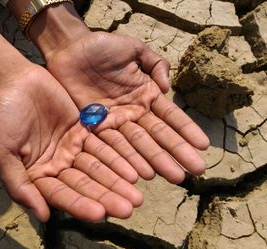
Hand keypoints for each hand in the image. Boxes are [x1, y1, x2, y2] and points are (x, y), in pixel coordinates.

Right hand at [0, 65, 143, 221]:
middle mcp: (57, 166)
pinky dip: (117, 157)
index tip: (100, 214)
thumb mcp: (2, 153)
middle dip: (106, 196)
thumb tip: (43, 216)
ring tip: (137, 195)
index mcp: (38, 176)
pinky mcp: (84, 131)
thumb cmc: (2, 117)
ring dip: (117, 181)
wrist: (14, 81)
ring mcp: (72, 148)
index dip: (80, 204)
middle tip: (129, 209)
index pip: (61, 194)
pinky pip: (103, 145)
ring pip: (98, 167)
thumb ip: (19, 184)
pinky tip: (133, 169)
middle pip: (85, 184)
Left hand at [46, 31, 209, 183]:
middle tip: (197, 171)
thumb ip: (155, 64)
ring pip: (138, 144)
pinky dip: (125, 159)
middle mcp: (133, 112)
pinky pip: (111, 144)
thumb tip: (168, 88)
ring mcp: (114, 121)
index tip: (203, 145)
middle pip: (158, 135)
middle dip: (177, 152)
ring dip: (155, 160)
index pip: (170, 115)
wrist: (70, 49)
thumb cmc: (102, 47)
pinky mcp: (94, 126)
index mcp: (145, 94)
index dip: (186, 129)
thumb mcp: (134, 49)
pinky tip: (141, 173)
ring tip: (175, 176)